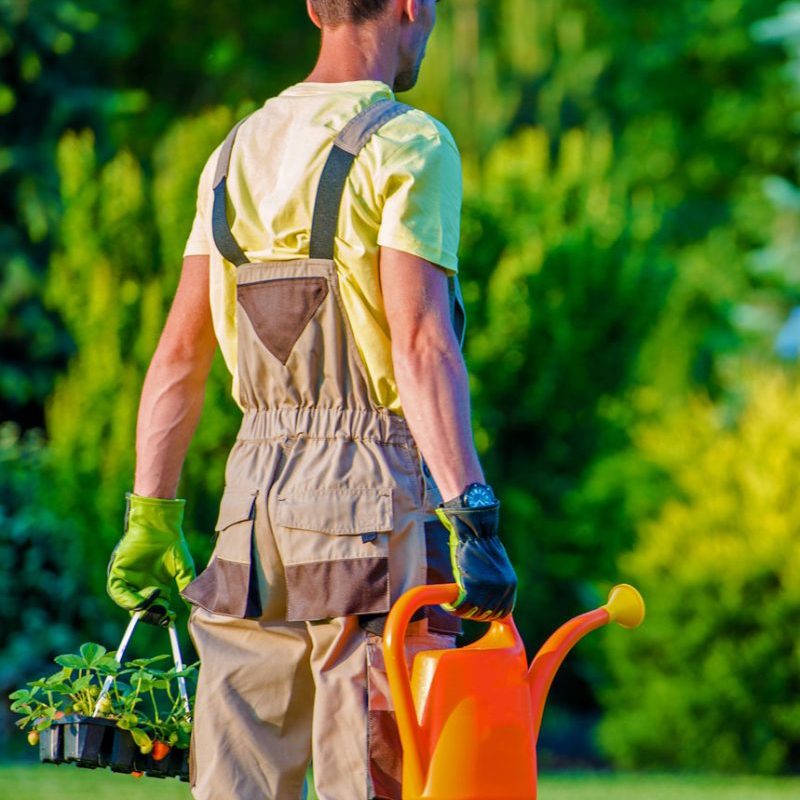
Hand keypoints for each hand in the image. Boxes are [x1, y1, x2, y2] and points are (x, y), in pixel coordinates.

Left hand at [107, 494, 195, 625]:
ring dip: (139, 609)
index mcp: (157, 587)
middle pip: (142, 609)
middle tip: (162, 615)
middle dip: (151, 616)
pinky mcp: (119, 573)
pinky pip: (117, 591)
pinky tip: (139, 601)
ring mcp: (130, 580)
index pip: (157, 609)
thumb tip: (192, 605)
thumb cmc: (173, 543)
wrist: (161, 526)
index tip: (171, 621)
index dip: (163, 617)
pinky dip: (126, 599)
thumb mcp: (184, 568)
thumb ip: (187, 585)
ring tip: (151, 605)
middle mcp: (142, 586)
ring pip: (128, 603)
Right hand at [435, 502, 516, 620]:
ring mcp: (488, 588)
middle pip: (487, 614)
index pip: (503, 612)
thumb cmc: (481, 547)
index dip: (489, 615)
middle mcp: (503, 588)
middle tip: (461, 609)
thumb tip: (489, 603)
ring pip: (473, 611)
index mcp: (510, 585)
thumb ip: (496, 585)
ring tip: (451, 606)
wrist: (474, 531)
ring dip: (460, 612)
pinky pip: (461, 605)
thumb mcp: (496, 568)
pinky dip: (452, 608)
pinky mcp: (472, 585)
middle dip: (473, 614)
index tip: (477, 613)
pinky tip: (446, 605)